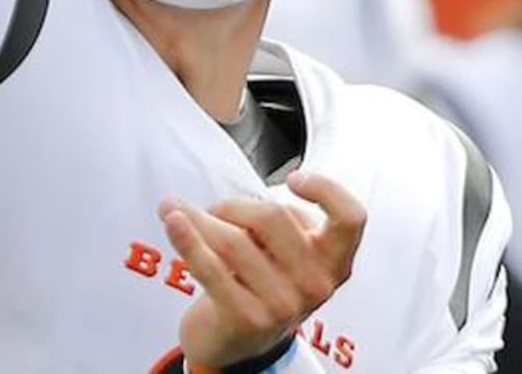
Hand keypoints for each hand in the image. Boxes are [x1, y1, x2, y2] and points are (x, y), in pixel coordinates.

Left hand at [159, 170, 364, 368]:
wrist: (235, 342)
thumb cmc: (260, 281)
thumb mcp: (284, 253)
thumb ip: (275, 222)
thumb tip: (224, 202)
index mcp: (333, 262)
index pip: (350, 219)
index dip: (327, 190)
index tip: (292, 179)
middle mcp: (316, 286)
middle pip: (272, 216)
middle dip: (234, 205)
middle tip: (214, 211)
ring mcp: (283, 305)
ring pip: (233, 239)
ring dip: (198, 218)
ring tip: (174, 210)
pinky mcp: (247, 319)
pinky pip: (211, 267)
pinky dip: (187, 239)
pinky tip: (171, 219)